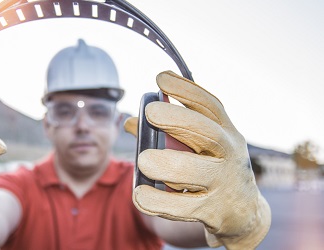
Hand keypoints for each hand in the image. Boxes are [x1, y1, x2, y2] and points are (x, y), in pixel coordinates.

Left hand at [125, 71, 270, 249]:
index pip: (210, 106)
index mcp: (227, 133)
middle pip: (209, 134)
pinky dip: (158, 201)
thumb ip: (166, 133)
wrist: (243, 214)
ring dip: (167, 164)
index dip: (186, 90)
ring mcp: (224, 184)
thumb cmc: (211, 170)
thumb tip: (129, 120)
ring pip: (197, 172)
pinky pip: (184, 207)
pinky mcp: (213, 211)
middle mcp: (229, 155)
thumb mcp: (197, 148)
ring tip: (143, 161)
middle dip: (179, 120)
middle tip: (150, 114)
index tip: (160, 79)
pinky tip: (140, 194)